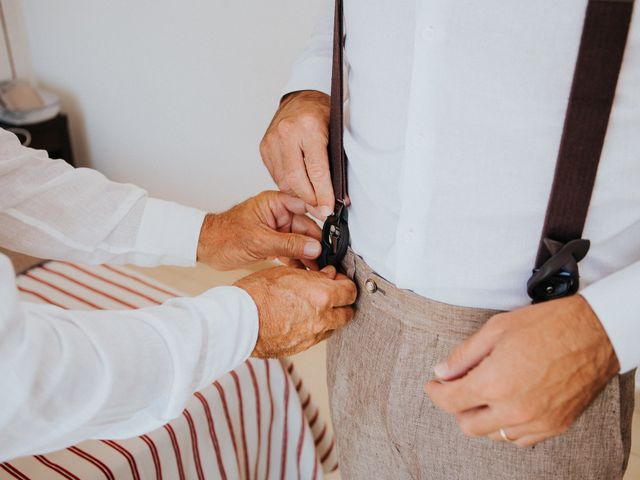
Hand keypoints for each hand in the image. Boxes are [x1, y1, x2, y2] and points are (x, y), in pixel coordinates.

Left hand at [197, 191, 320, 270]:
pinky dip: (298, 261)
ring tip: (320, 269)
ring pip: (300, 241)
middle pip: (306, 227)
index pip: (305, 206)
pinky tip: (306, 272)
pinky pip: (292, 250)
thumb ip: (288, 244)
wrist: (206, 248)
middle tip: (328, 260)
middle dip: (316, 244)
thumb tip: (313, 247)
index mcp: (275, 203)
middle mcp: (278, 214)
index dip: (321, 219)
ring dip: (309, 255)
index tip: (333, 233)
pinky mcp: (274, 242)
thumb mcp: (259, 241)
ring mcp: (277, 228)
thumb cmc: (224, 236)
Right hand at [235, 265, 356, 356]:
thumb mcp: (287, 273)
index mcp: (322, 296)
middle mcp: (322, 318)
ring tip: (313, 307)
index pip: (350, 291)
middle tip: (330, 294)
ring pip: (333, 327)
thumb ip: (314, 276)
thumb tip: (328, 275)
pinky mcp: (302, 347)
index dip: (345, 283)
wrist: (239, 322)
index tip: (337, 280)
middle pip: (347, 313)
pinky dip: (314, 328)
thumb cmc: (257, 294)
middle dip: (342, 303)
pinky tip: (301, 319)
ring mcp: (312, 336)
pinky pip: (317, 337)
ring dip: (329, 317)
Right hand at [260, 90, 333, 218]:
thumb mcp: (336, 134)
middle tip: (321, 210)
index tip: (328, 209)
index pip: (316, 171)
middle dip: (309, 200)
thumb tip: (341, 197)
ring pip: (283, 181)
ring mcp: (272, 140)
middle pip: (295, 180)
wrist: (302, 98)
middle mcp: (286, 133)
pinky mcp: (264, 148)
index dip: (322, 194)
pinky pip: (276, 176)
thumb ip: (336, 164)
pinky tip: (300, 185)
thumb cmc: (323, 115)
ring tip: (312, 198)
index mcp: (308, 127)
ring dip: (299, 194)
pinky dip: (289, 185)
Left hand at [424, 295, 619, 447]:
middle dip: (457, 406)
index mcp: (494, 383)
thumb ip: (464, 355)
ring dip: (482, 418)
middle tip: (458, 387)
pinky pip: (520, 439)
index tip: (432, 384)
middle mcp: (513, 409)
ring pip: (494, 435)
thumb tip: (442, 371)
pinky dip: (507, 426)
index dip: (435, 392)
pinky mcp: (555, 425)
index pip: (450, 401)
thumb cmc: (545, 325)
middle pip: (468, 425)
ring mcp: (536, 421)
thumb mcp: (495, 330)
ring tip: (485, 394)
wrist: (594, 332)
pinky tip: (508, 405)